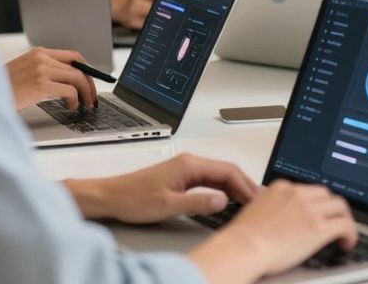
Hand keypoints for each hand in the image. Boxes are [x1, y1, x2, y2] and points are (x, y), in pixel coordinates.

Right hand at [5, 47, 97, 109]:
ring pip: (77, 77)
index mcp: (37, 53)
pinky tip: (70, 106)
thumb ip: (43, 71)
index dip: (85, 69)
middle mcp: (41, 58)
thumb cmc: (2, 89)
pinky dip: (75, 100)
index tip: (90, 80)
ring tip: (85, 103)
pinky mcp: (40, 84)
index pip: (72, 56)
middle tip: (92, 96)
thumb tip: (68, 81)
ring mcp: (41, 70)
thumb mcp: (24, 73)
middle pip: (78, 66)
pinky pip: (70, 90)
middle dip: (89, 82)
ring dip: (86, 92)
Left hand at [67, 153, 258, 223]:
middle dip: (244, 184)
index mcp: (189, 164)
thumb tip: (222, 201)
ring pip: (218, 175)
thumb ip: (198, 203)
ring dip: (234, 186)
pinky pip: (209, 179)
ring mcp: (185, 169)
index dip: (244, 186)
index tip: (255, 199)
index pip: (227, 171)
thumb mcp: (168, 205)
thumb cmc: (132, 198)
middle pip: (226, 170)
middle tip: (258, 200)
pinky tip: (226, 198)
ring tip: (247, 201)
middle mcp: (189, 162)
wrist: (110, 197)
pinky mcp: (180, 177)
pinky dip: (222, 188)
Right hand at [195, 180, 358, 279]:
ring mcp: (310, 209)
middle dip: (331, 208)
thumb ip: (273, 206)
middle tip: (333, 220)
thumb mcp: (256, 210)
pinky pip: (345, 225)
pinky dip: (350, 233)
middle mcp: (298, 194)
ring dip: (344, 218)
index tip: (319, 212)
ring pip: (340, 206)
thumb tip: (281, 214)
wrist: (243, 248)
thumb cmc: (243, 237)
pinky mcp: (318, 227)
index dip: (316, 203)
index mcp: (282, 188)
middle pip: (326, 195)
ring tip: (343, 232)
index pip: (309, 190)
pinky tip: (346, 242)